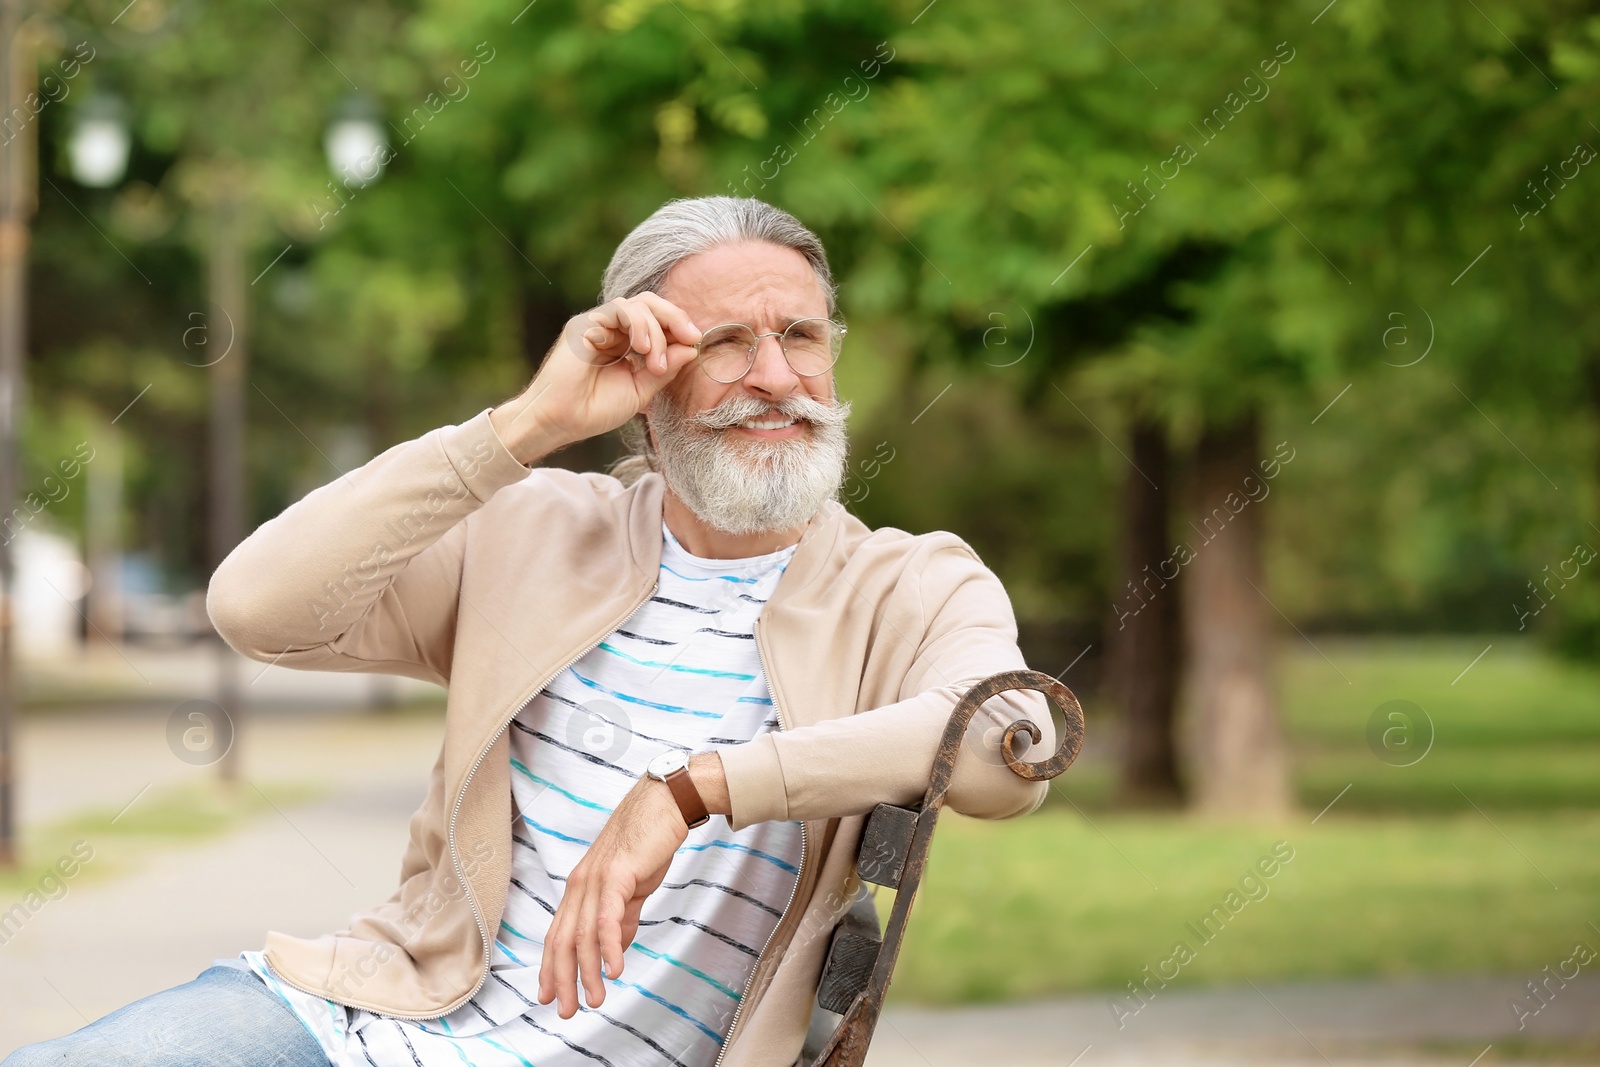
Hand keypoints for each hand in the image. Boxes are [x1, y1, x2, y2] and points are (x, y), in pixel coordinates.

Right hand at [492, 293, 702, 464]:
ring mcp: (598, 324)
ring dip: (657, 331)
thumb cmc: (594, 411)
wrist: (560, 421)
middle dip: (676, 317)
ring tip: (655, 362)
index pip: (657, 320)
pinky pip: (620, 310)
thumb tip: (692, 348)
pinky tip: (643, 349)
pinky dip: (639, 325)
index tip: (696, 342)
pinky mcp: (586, 324)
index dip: (679, 326)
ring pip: (638, 305)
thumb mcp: (641, 391)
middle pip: (650, 304)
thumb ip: (664, 369)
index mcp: (625, 343)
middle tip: (691, 337)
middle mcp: (612, 330)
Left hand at [537, 775, 687, 1017]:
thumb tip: (616, 947)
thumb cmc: (649, 840)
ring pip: (582, 934)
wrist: (666, 804)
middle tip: (567, 1010)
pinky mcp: (616, 874)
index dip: (551, 967)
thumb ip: (623, 916)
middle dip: (563, 979)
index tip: (550, 995)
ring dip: (587, 972)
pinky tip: (614, 969)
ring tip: (594, 999)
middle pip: (563, 940)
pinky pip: (607, 918)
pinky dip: (609, 946)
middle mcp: (580, 884)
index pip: (558, 934)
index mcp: (581, 887)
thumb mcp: (632, 886)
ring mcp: (595, 879)